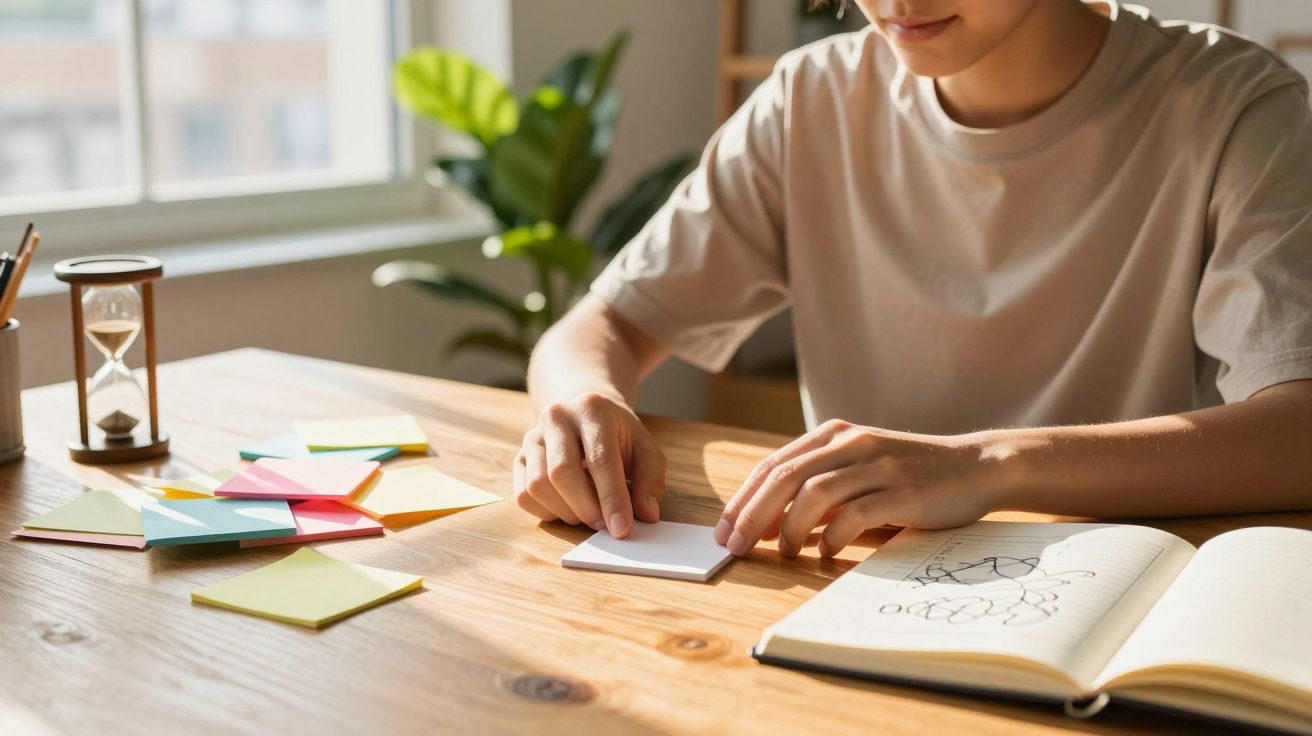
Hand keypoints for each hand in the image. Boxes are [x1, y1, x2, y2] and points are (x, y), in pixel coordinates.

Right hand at [513, 392, 666, 536]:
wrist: (585, 416)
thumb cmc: (618, 437)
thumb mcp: (645, 449)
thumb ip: (650, 480)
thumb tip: (647, 514)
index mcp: (593, 409)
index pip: (600, 458)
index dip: (611, 498)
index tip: (622, 528)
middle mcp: (557, 417)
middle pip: (562, 473)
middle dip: (586, 508)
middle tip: (605, 527)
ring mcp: (532, 437)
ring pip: (538, 486)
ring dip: (566, 513)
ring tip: (588, 514)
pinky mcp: (519, 457)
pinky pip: (523, 496)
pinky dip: (547, 512)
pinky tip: (568, 508)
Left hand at [713, 420, 1006, 557]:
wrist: (975, 467)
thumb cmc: (910, 476)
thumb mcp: (858, 471)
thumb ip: (818, 491)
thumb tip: (770, 527)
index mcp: (834, 435)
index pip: (773, 465)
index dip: (743, 499)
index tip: (724, 530)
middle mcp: (850, 443)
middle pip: (784, 476)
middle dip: (752, 514)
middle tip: (735, 546)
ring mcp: (876, 464)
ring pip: (813, 492)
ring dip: (789, 527)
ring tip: (783, 552)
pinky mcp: (901, 489)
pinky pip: (854, 513)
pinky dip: (832, 536)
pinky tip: (826, 552)